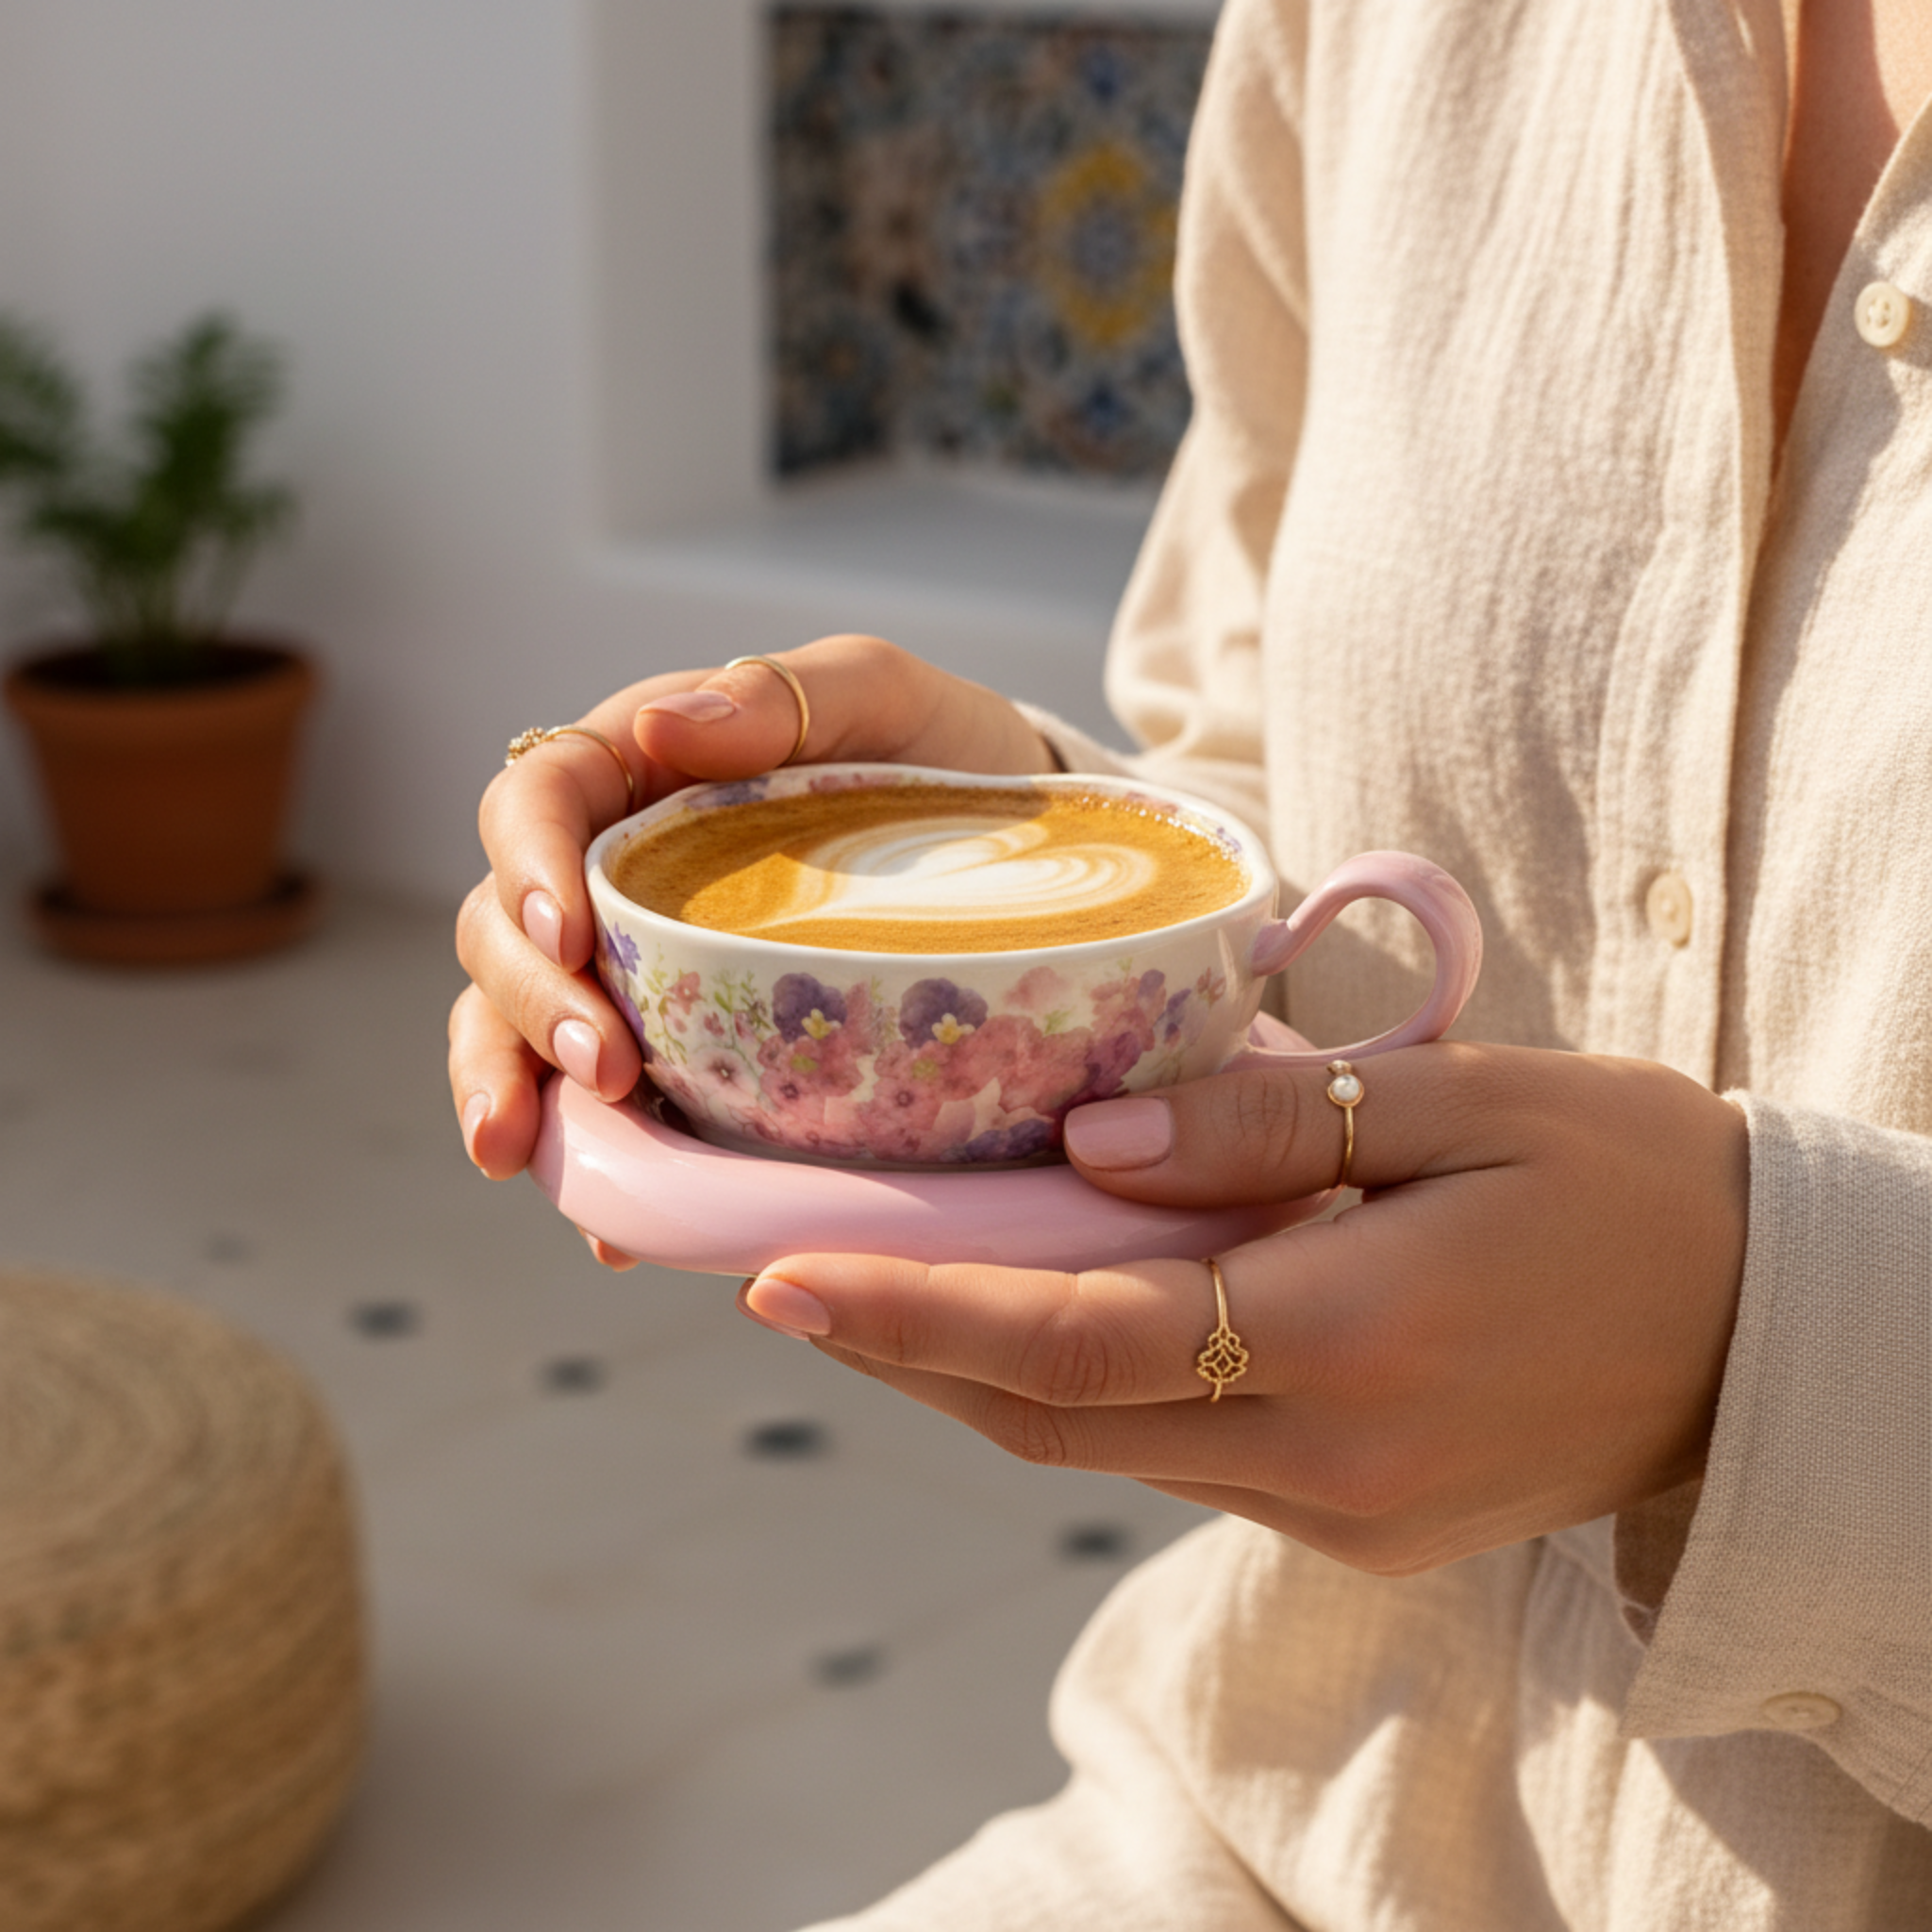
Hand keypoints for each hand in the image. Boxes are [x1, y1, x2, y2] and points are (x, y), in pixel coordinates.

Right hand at [450, 635, 1056, 1239]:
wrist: (1024, 847)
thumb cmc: (943, 753)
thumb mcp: (883, 698)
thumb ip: (782, 695)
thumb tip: (663, 721)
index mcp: (641, 769)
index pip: (536, 800)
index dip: (526, 866)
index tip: (568, 933)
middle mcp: (615, 872)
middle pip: (504, 928)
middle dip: (528, 1003)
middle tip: (604, 1070)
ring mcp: (635, 967)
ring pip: (518, 1022)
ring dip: (512, 1086)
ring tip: (525, 1156)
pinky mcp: (679, 1048)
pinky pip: (602, 1107)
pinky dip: (594, 1165)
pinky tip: (613, 1230)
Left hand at [737, 1044, 1748, 1572]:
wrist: (1760, 1333)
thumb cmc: (1629, 1182)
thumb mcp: (1466, 1105)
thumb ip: (1264, 1129)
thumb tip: (1082, 1144)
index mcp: (1354, 1340)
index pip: (1076, 1341)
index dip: (911, 1315)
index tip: (778, 1275)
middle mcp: (1329, 1459)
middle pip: (1056, 1417)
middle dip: (907, 1353)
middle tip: (787, 1271)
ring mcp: (1341, 1510)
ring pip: (1104, 1449)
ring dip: (983, 1373)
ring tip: (888, 1280)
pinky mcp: (1355, 1521)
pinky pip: (1178, 1457)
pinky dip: (1085, 1389)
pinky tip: (1046, 1314)